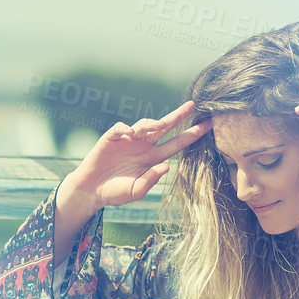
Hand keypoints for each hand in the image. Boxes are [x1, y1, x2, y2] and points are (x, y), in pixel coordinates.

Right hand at [67, 99, 211, 209]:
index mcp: (153, 159)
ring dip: (152, 123)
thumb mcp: (135, 192)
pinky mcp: (112, 138)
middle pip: (165, 127)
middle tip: (192, 106)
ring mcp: (128, 140)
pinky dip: (126, 129)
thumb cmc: (115, 193)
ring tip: (158, 126)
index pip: (176, 144)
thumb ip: (151, 180)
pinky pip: (121, 128)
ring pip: (144, 125)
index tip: (207, 127)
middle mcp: (143, 146)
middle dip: (178, 116)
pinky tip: (130, 134)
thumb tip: (166, 166)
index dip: (191, 136)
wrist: (91, 191)